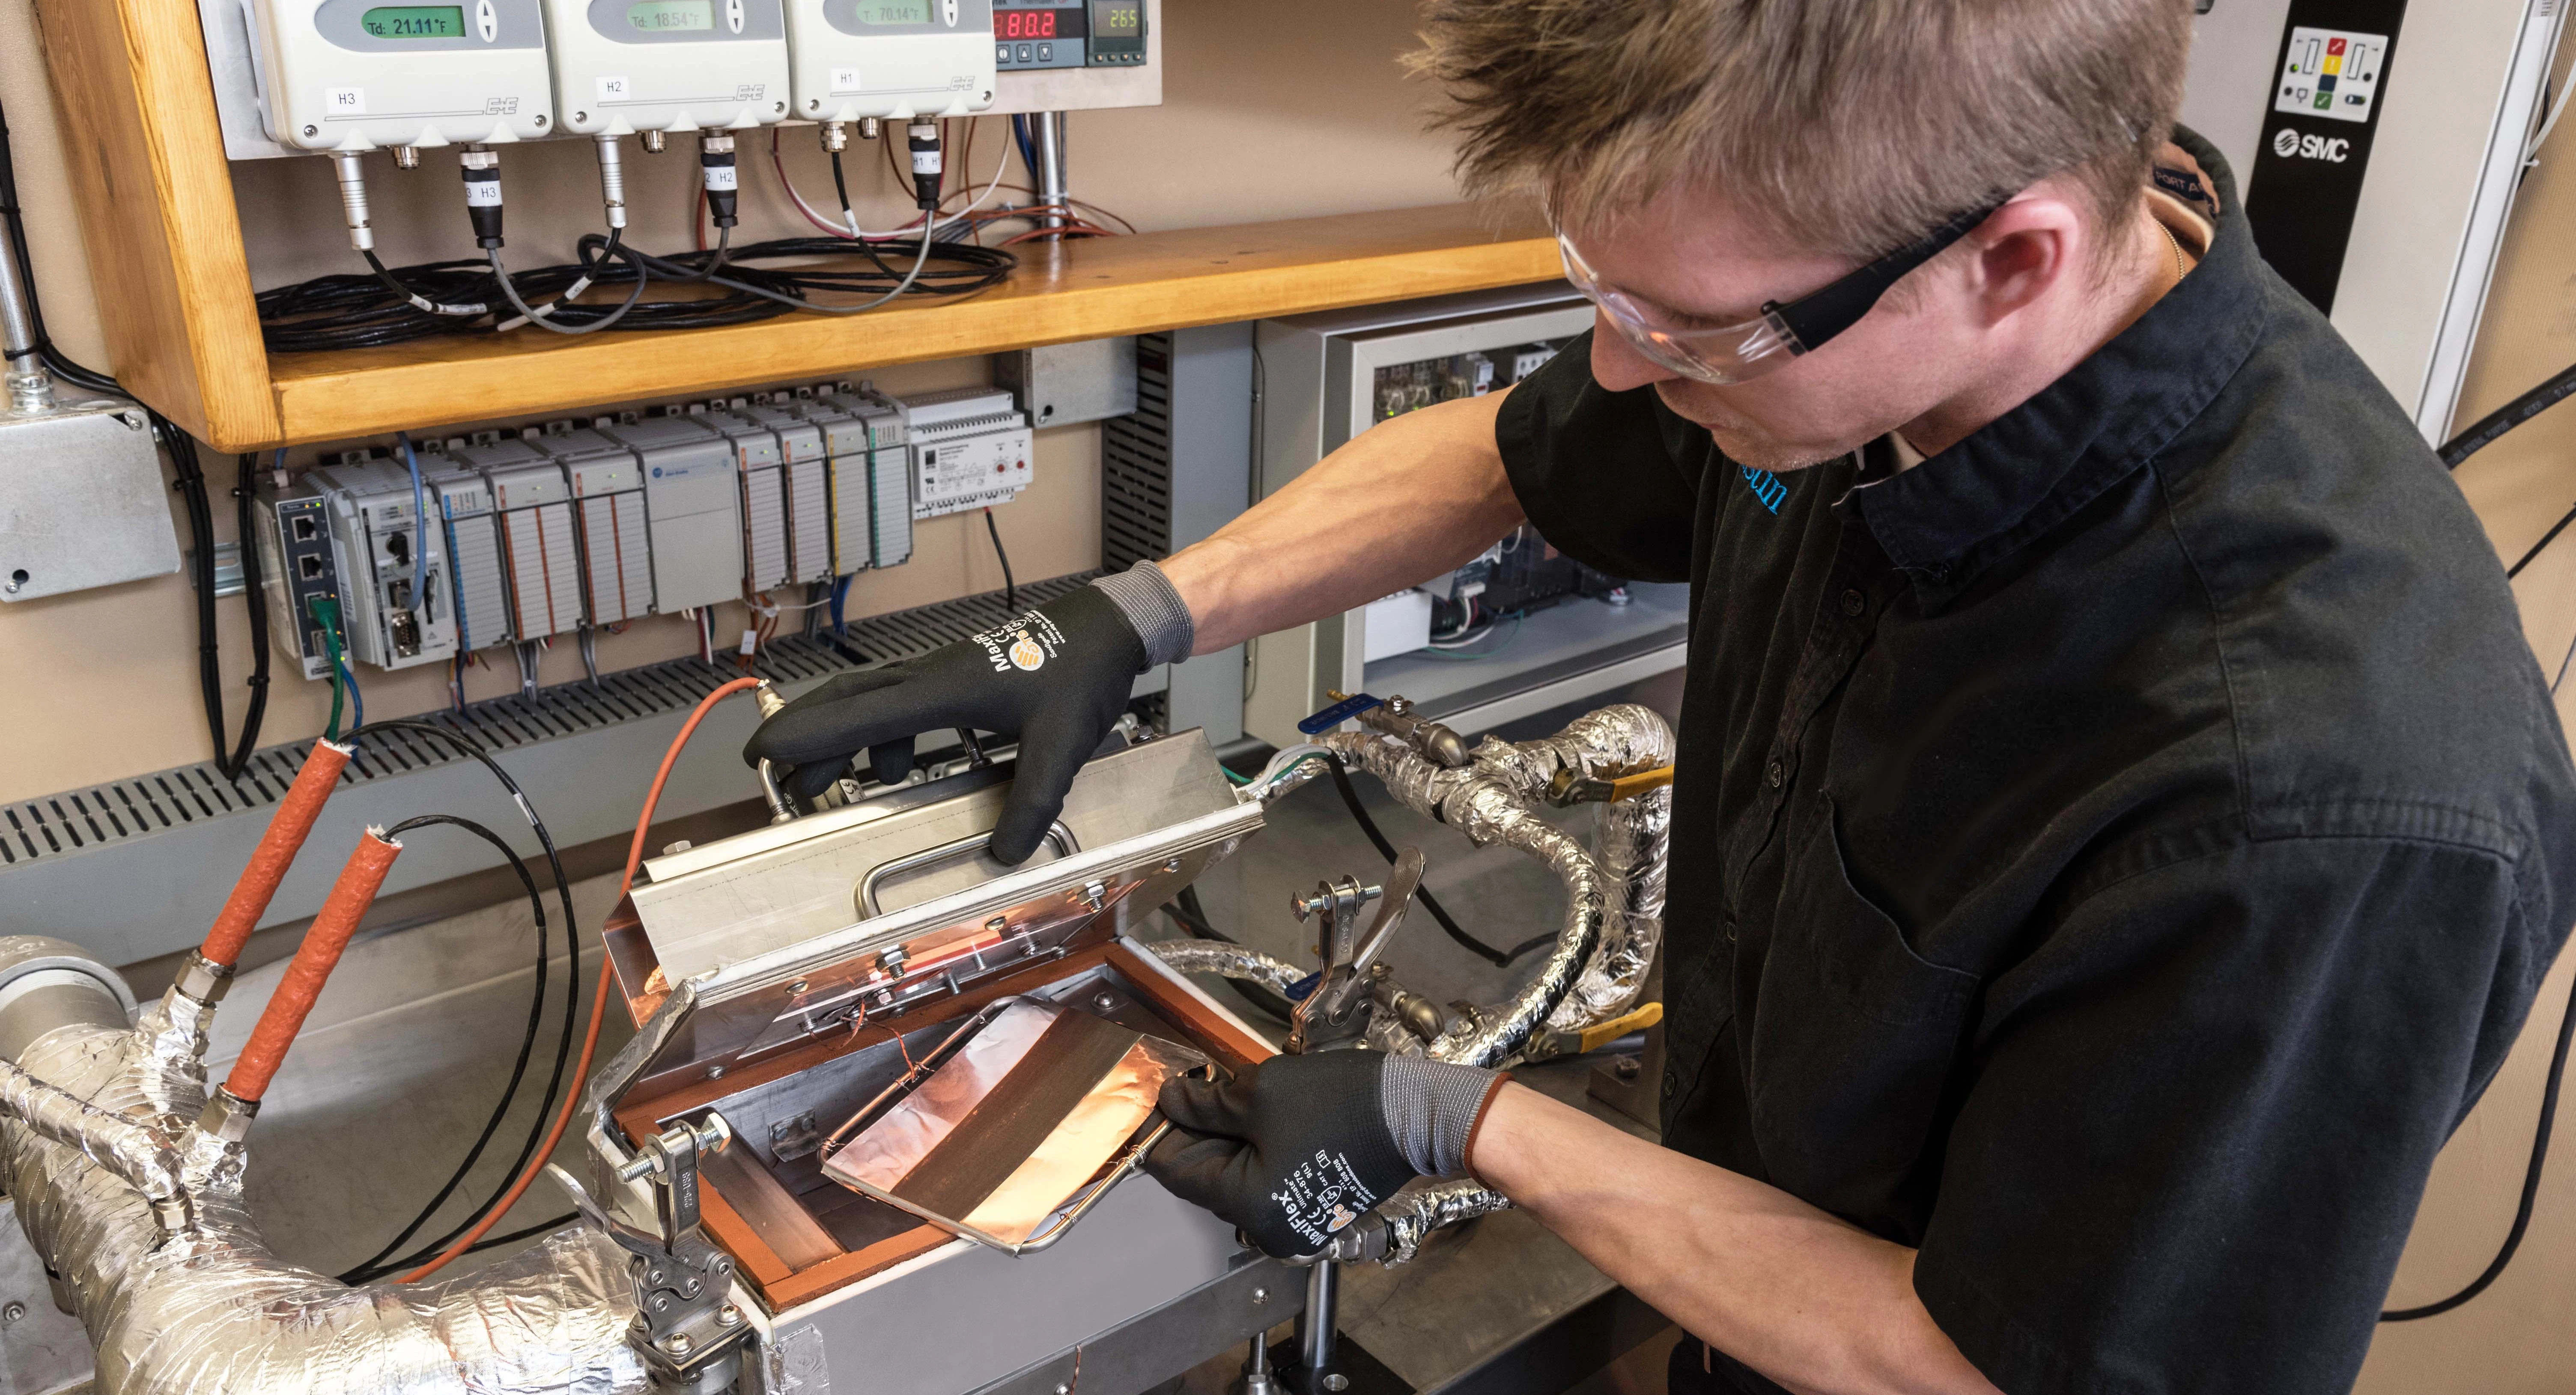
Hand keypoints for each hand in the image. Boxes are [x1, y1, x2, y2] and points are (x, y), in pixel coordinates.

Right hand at [742, 584, 1147, 862]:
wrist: (1107, 628)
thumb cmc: (1082, 673)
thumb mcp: (1063, 745)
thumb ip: (1033, 802)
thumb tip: (1003, 854)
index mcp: (944, 690)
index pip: (861, 714)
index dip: (808, 735)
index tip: (763, 753)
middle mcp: (931, 678)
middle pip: (849, 702)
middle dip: (804, 735)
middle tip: (767, 768)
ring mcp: (940, 675)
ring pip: (870, 703)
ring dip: (840, 738)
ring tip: (821, 781)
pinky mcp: (954, 678)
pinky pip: (898, 707)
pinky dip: (879, 735)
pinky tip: (892, 766)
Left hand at [1144, 1049, 1504, 1256]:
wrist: (1412, 1113)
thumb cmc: (1342, 1102)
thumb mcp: (1259, 1092)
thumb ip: (1205, 1103)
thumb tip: (1170, 1100)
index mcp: (1249, 1205)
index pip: (1175, 1170)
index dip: (1165, 1127)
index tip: (1168, 1090)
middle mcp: (1268, 1229)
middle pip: (1206, 1176)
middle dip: (1201, 1129)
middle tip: (1205, 1084)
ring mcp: (1293, 1224)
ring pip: (1237, 1177)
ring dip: (1231, 1137)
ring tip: (1242, 1095)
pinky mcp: (1313, 1211)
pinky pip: (1268, 1182)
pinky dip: (1260, 1150)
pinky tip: (1268, 1117)